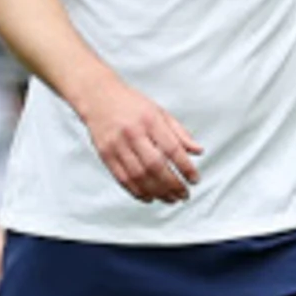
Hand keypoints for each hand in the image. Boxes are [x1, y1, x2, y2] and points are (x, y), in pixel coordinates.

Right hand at [81, 77, 203, 201]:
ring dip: (157, 192)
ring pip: (139, 176)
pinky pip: (123, 178)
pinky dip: (137, 192)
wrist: (97, 97)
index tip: (194, 179)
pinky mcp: (105, 154)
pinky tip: (149, 197)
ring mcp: (117, 145)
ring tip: (170, 199)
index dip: (186, 167)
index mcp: (150, 120)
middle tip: (184, 194)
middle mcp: (133, 133)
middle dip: (173, 184)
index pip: (172, 149)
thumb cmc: (130, 104)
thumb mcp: (159, 112)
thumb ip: (180, 132)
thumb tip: (198, 151)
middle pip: (155, 165)